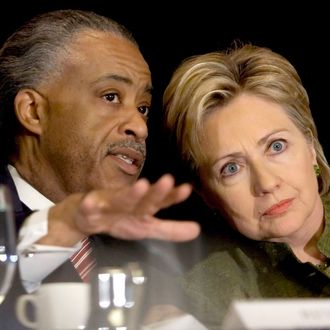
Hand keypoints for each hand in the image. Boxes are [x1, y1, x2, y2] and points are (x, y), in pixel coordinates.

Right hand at [43, 174, 199, 245]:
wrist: (88, 215)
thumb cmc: (122, 218)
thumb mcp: (147, 228)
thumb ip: (170, 230)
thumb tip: (197, 231)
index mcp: (143, 208)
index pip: (162, 202)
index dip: (173, 196)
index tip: (187, 188)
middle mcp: (130, 203)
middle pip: (144, 199)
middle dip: (156, 192)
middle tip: (168, 180)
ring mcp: (110, 204)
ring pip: (121, 199)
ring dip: (131, 194)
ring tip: (141, 186)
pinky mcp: (90, 208)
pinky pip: (89, 207)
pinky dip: (89, 205)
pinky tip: (89, 203)